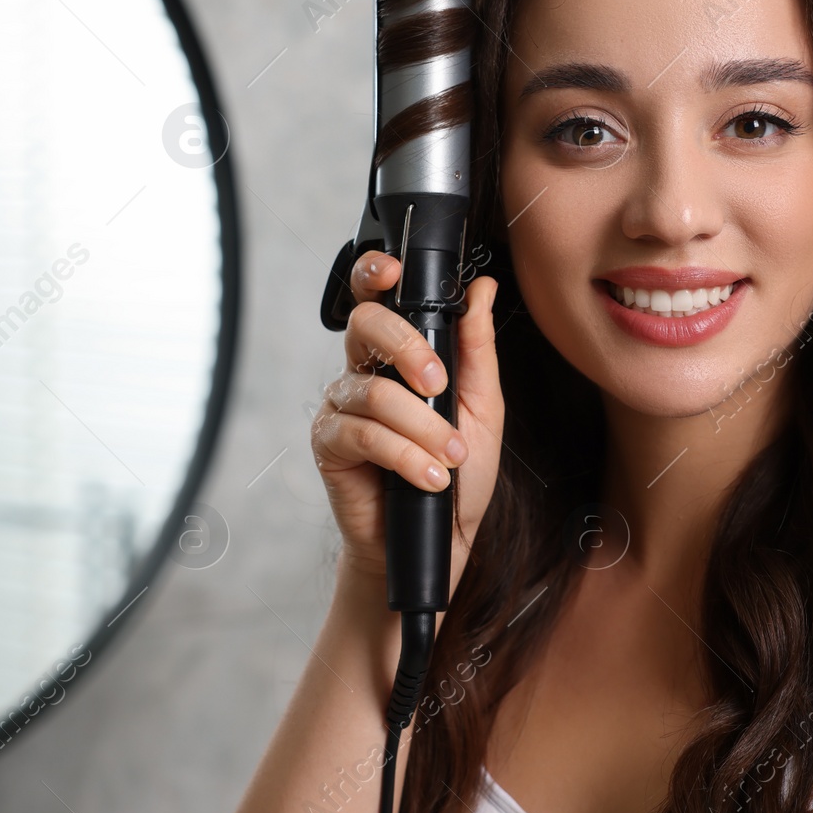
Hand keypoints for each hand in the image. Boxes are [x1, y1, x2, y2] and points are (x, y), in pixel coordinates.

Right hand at [311, 250, 503, 601]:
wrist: (439, 542)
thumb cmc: (457, 474)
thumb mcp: (481, 408)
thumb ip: (477, 349)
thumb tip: (483, 289)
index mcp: (396, 354)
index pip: (376, 298)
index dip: (374, 274)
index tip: (394, 270)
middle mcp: (362, 371)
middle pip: (366, 325)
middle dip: (408, 349)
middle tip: (441, 387)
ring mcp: (341, 407)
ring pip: (374, 391)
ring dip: (423, 427)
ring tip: (450, 458)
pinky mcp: (328, 445)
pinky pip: (363, 434)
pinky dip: (404, 455)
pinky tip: (428, 478)